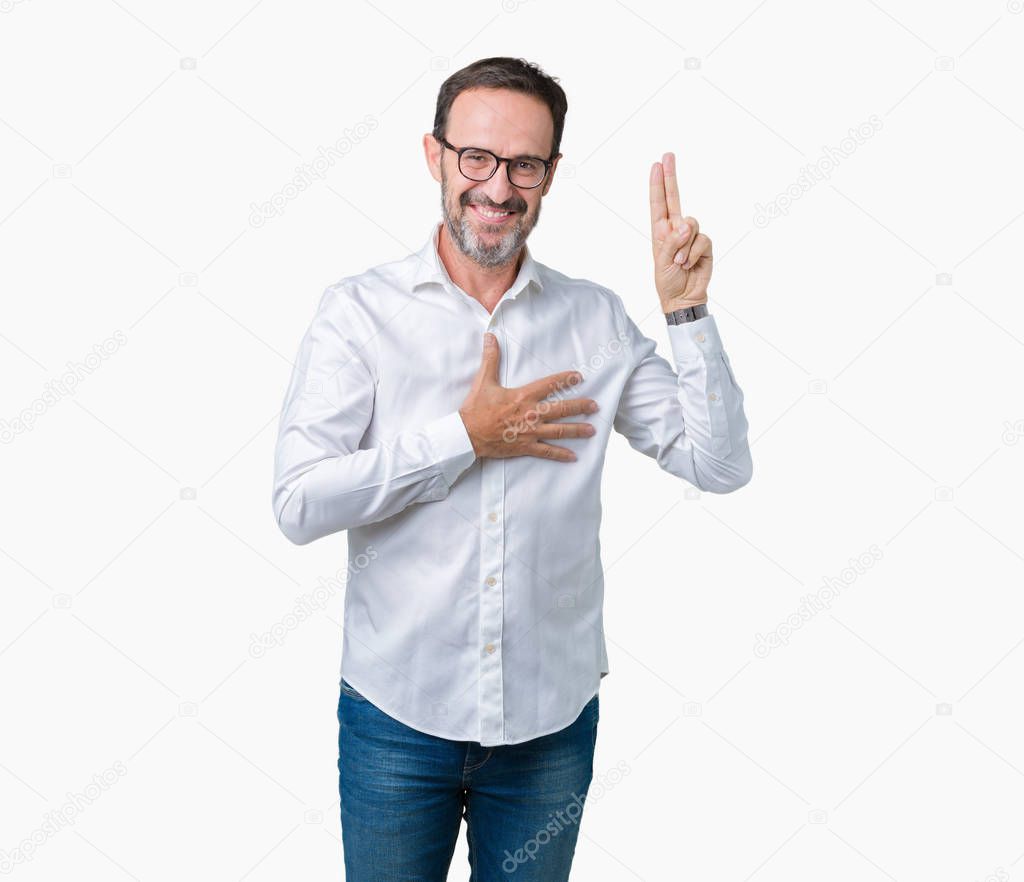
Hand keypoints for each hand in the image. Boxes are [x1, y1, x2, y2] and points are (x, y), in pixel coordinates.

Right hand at [458, 333, 598, 462]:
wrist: (467, 435)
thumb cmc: (475, 409)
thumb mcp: (483, 381)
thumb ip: (490, 358)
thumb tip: (490, 336)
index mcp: (523, 396)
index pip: (550, 384)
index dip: (566, 379)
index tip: (579, 376)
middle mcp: (531, 413)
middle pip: (562, 409)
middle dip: (580, 406)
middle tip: (594, 406)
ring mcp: (530, 432)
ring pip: (559, 431)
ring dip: (577, 430)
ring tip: (592, 430)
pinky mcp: (526, 447)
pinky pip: (547, 451)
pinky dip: (561, 454)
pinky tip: (573, 457)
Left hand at [650, 151, 712, 311]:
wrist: (683, 297)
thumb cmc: (668, 280)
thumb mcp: (662, 262)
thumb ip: (672, 241)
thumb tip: (686, 224)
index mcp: (661, 231)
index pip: (659, 203)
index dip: (658, 184)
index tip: (657, 165)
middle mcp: (676, 229)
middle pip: (675, 198)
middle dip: (671, 176)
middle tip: (668, 155)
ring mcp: (691, 236)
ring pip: (691, 224)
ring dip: (683, 245)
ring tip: (678, 262)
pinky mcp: (704, 245)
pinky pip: (702, 240)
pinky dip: (693, 253)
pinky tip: (688, 264)